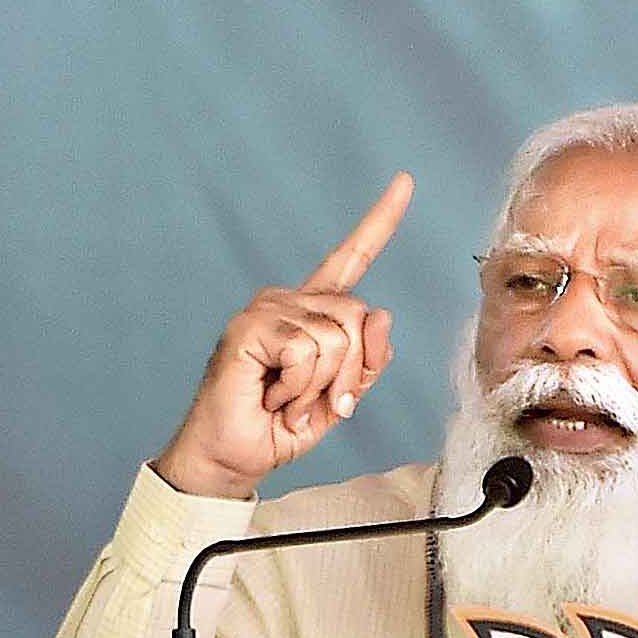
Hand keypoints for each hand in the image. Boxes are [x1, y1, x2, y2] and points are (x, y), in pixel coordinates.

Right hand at [151, 171, 411, 499]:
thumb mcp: (339, 398)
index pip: (352, 257)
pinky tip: (271, 396)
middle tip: (314, 403)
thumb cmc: (280, 426)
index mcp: (313, 309)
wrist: (233, 457)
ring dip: (319, 388)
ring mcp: (268, 308)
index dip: (380, 220)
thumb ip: (366, 362)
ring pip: (337, 338)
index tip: (405, 180)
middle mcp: (291, 299)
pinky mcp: (250, 325)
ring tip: (285, 401)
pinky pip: (306, 350)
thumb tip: (381, 316)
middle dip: (350, 376)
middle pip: (359, 317)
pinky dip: (297, 388)